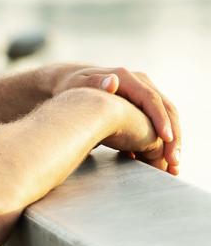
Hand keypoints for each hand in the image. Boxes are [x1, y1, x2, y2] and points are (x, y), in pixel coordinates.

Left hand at [53, 65, 181, 173]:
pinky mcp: (142, 107)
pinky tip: (162, 162)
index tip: (165, 139)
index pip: (151, 100)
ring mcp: (143, 95)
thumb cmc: (71, 86)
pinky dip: (162, 142)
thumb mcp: (77, 85)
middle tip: (174, 162)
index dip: (161, 120)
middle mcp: (141, 84)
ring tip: (173, 166)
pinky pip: (158, 124)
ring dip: (172, 143)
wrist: (72, 84)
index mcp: (128, 79)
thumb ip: (94, 84)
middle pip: (167, 110)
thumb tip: (112, 81)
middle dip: (173, 137)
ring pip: (167, 119)